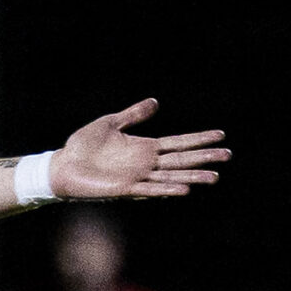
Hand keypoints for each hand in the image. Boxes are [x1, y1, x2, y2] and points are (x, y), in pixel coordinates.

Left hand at [54, 99, 228, 198]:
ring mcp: (137, 177)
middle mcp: (145, 163)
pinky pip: (150, 189)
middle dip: (204, 157)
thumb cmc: (82, 146)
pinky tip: (184, 188)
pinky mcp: (125, 188)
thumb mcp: (110, 123)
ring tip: (215, 177)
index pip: (178, 142)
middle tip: (228, 155)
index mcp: (144, 148)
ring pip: (172, 176)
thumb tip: (156, 102)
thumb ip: (133, 115)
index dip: (199, 139)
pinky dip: (167, 189)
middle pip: (181, 159)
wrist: (62, 166)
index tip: (221, 135)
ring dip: (193, 177)